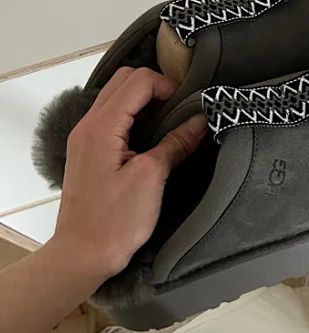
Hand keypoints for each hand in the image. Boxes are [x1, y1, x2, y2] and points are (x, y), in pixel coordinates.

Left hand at [53, 67, 207, 280]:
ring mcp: (85, 136)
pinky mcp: (88, 149)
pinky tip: (152, 134)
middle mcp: (88, 125)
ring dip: (145, 99)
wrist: (83, 253)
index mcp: (101, 127)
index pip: (138, 81)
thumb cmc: (114, 221)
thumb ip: (176, 143)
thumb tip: (200, 121)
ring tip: (169, 121)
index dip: (168, 86)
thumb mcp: (152, 178)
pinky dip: (134, 113)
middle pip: (124, 79)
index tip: (187, 107)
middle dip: (156, 86)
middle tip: (180, 109)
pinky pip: (112, 115)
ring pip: (116, 95)